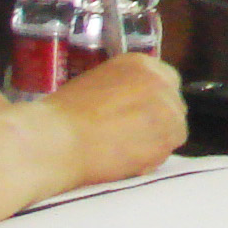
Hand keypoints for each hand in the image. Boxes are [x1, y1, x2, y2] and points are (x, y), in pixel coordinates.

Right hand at [45, 52, 186, 185]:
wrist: (54, 140)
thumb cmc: (63, 116)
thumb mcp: (97, 85)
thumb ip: (124, 91)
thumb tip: (133, 108)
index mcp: (141, 64)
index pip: (164, 82)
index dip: (151, 104)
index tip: (137, 119)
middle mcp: (160, 80)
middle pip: (172, 106)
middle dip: (156, 124)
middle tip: (129, 139)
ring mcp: (168, 106)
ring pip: (173, 130)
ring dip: (154, 143)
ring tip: (123, 153)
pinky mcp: (168, 134)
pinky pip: (166, 152)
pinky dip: (149, 161)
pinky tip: (124, 163)